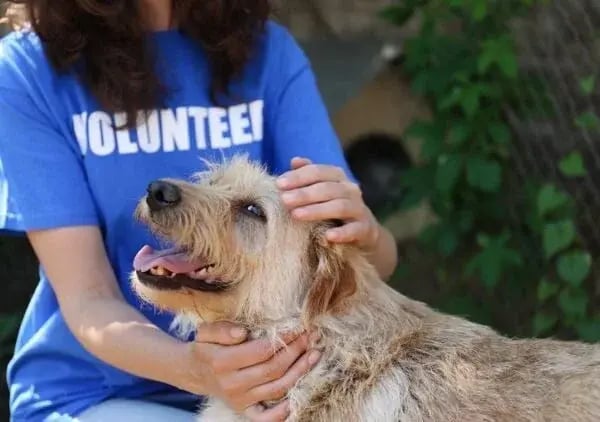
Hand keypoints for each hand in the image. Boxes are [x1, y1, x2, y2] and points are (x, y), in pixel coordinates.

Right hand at [176, 321, 320, 421]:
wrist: (194, 372)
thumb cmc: (206, 346)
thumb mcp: (206, 331)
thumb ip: (223, 329)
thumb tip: (242, 332)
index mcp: (222, 361)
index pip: (262, 350)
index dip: (284, 338)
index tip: (299, 326)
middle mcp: (232, 384)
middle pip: (273, 368)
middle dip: (297, 351)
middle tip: (312, 336)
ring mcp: (239, 400)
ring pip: (277, 388)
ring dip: (300, 371)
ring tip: (314, 354)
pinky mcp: (244, 411)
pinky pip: (266, 418)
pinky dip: (283, 412)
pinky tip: (299, 397)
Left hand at [277, 157, 379, 250]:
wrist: (364, 231)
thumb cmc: (334, 208)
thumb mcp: (321, 191)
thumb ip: (308, 176)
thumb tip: (294, 161)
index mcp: (338, 177)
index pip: (317, 172)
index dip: (298, 176)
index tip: (278, 184)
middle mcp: (350, 190)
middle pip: (327, 188)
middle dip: (304, 194)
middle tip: (284, 200)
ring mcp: (359, 209)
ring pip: (339, 206)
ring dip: (317, 210)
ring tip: (296, 215)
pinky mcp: (365, 229)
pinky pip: (354, 230)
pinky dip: (342, 233)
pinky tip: (328, 236)